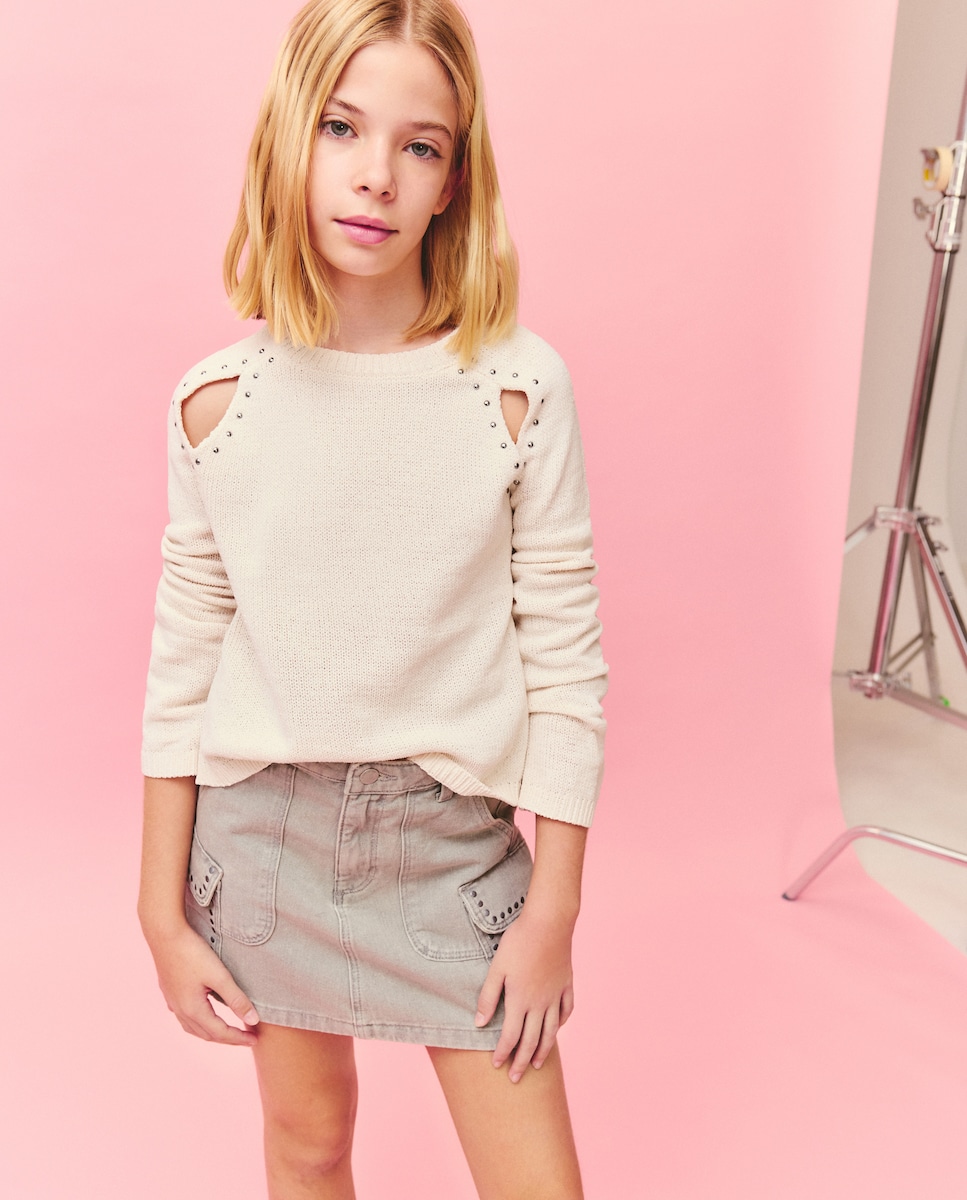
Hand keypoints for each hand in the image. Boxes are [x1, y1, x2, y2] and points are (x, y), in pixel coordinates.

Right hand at [146, 921, 259, 1045]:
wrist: (164, 934)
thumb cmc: (192, 953)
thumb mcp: (219, 976)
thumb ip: (236, 999)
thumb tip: (253, 1021)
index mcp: (193, 1010)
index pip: (220, 1032)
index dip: (239, 1038)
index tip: (255, 1039)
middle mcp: (180, 1010)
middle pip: (206, 1033)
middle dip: (227, 1038)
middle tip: (246, 1038)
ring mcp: (172, 1001)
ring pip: (193, 1027)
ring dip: (211, 1032)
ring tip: (227, 1031)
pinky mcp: (169, 990)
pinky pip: (184, 1016)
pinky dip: (198, 1021)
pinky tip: (201, 1013)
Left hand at [474, 905, 575, 1082]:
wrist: (549, 922)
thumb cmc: (518, 942)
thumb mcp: (497, 968)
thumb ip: (488, 997)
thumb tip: (479, 1024)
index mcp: (520, 1000)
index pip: (511, 1036)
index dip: (503, 1053)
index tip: (496, 1066)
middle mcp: (540, 1003)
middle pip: (532, 1041)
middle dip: (522, 1062)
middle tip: (515, 1078)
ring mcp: (556, 995)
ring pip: (551, 1031)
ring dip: (544, 1050)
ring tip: (539, 1065)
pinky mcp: (567, 983)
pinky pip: (567, 1010)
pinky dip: (562, 1023)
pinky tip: (558, 1029)